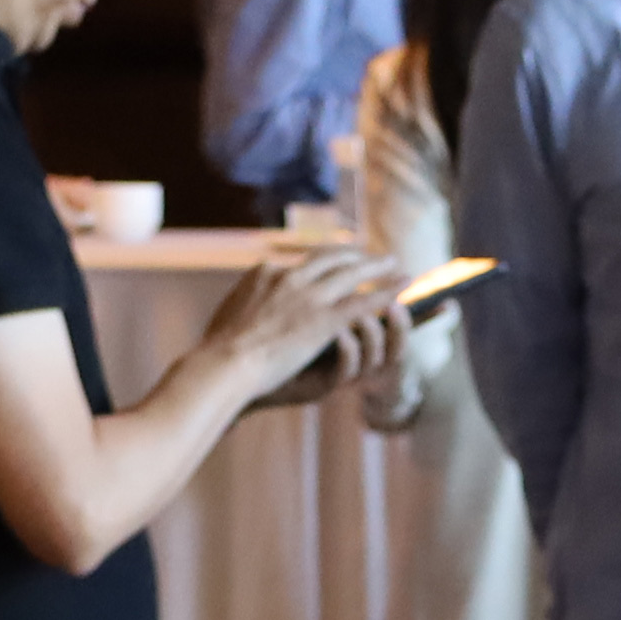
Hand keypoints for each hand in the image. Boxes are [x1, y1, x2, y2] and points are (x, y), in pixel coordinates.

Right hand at [200, 243, 404, 410]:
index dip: (321, 261)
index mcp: (264, 273)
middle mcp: (289, 276)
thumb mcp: (228, 317)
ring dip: (376, 267)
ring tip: (394, 264)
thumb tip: (244, 308)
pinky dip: (386, 292)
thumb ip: (245, 306)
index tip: (333, 262)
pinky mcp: (323, 320)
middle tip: (371, 256)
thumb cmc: (218, 353)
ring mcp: (308, 296)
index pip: (299, 262)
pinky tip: (402, 288)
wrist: (222, 365)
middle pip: (329, 258)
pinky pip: (363, 301)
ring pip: (352, 273)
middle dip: (353, 255)